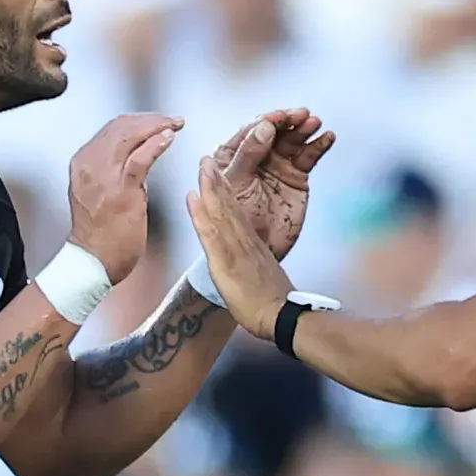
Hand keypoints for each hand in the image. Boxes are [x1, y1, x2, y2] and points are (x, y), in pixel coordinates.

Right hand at [61, 112, 182, 283]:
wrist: (92, 260)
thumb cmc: (99, 231)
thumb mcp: (95, 190)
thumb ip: (109, 169)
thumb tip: (135, 154)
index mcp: (83, 162)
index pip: (112, 129)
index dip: (138, 120)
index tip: (158, 120)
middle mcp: (90, 164)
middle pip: (121, 127)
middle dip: (151, 119)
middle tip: (172, 119)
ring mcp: (104, 177)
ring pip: (130, 136)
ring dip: (157, 126)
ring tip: (175, 124)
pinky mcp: (121, 190)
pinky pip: (140, 158)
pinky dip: (157, 143)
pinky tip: (169, 138)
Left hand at [184, 168, 294, 334]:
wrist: (283, 317)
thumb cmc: (275, 304)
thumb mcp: (267, 279)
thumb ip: (258, 268)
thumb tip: (254, 264)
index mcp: (252, 246)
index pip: (237, 214)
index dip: (226, 192)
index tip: (217, 174)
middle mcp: (244, 242)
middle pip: (229, 206)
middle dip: (216, 181)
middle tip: (207, 158)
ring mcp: (236, 249)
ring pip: (221, 211)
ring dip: (209, 186)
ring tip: (202, 165)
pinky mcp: (227, 261)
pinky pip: (211, 230)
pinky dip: (200, 211)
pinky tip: (192, 196)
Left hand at [204, 108, 336, 260]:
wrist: (257, 249)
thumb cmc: (235, 217)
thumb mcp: (237, 183)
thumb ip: (248, 154)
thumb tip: (264, 126)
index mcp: (233, 154)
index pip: (251, 131)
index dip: (266, 121)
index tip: (279, 117)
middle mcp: (256, 156)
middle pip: (275, 131)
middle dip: (289, 121)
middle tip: (302, 115)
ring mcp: (277, 165)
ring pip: (293, 141)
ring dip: (304, 129)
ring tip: (315, 122)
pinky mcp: (296, 176)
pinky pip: (308, 156)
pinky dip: (319, 145)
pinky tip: (328, 137)